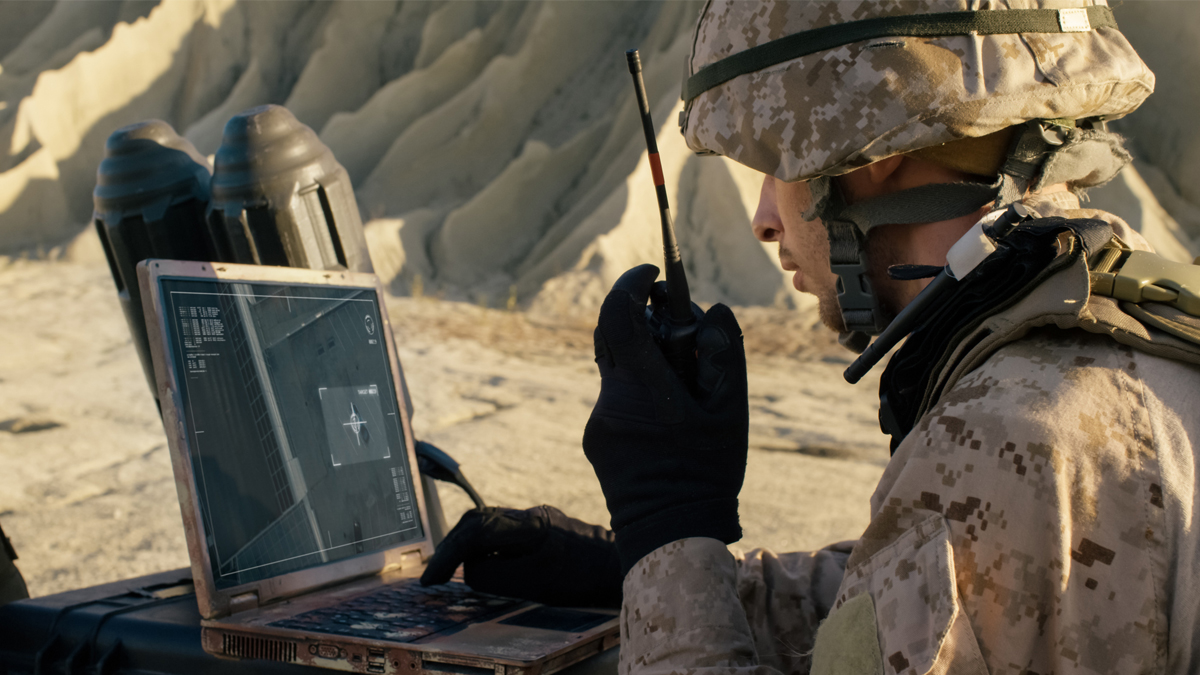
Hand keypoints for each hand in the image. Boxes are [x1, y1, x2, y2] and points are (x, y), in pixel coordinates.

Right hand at [419, 505, 620, 607]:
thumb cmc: (584, 578)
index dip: (449, 555)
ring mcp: (538, 520)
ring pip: (489, 525)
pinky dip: (484, 548)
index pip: (476, 531)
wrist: (622, 567)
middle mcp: (531, 516)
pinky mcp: (543, 529)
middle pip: (477, 522)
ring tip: (450, 571)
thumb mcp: (535, 584)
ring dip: (466, 546)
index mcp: (529, 524)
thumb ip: (496, 575)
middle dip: (451, 547)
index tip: (432, 578)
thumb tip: (470, 569)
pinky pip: (503, 534)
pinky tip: (482, 567)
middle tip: (434, 576)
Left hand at [583, 264, 747, 574]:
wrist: (669, 533)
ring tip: (684, 386)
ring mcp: (598, 419)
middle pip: (613, 337)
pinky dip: (639, 390)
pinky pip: (616, 397)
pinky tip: (668, 418)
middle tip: (677, 327)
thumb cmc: (706, 472)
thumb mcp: (731, 412)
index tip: (651, 274)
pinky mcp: (594, 437)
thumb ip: (724, 353)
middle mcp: (612, 399)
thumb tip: (712, 309)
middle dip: (642, 319)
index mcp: (644, 388)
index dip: (631, 285)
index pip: (618, 316)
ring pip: (617, 369)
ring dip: (645, 360)